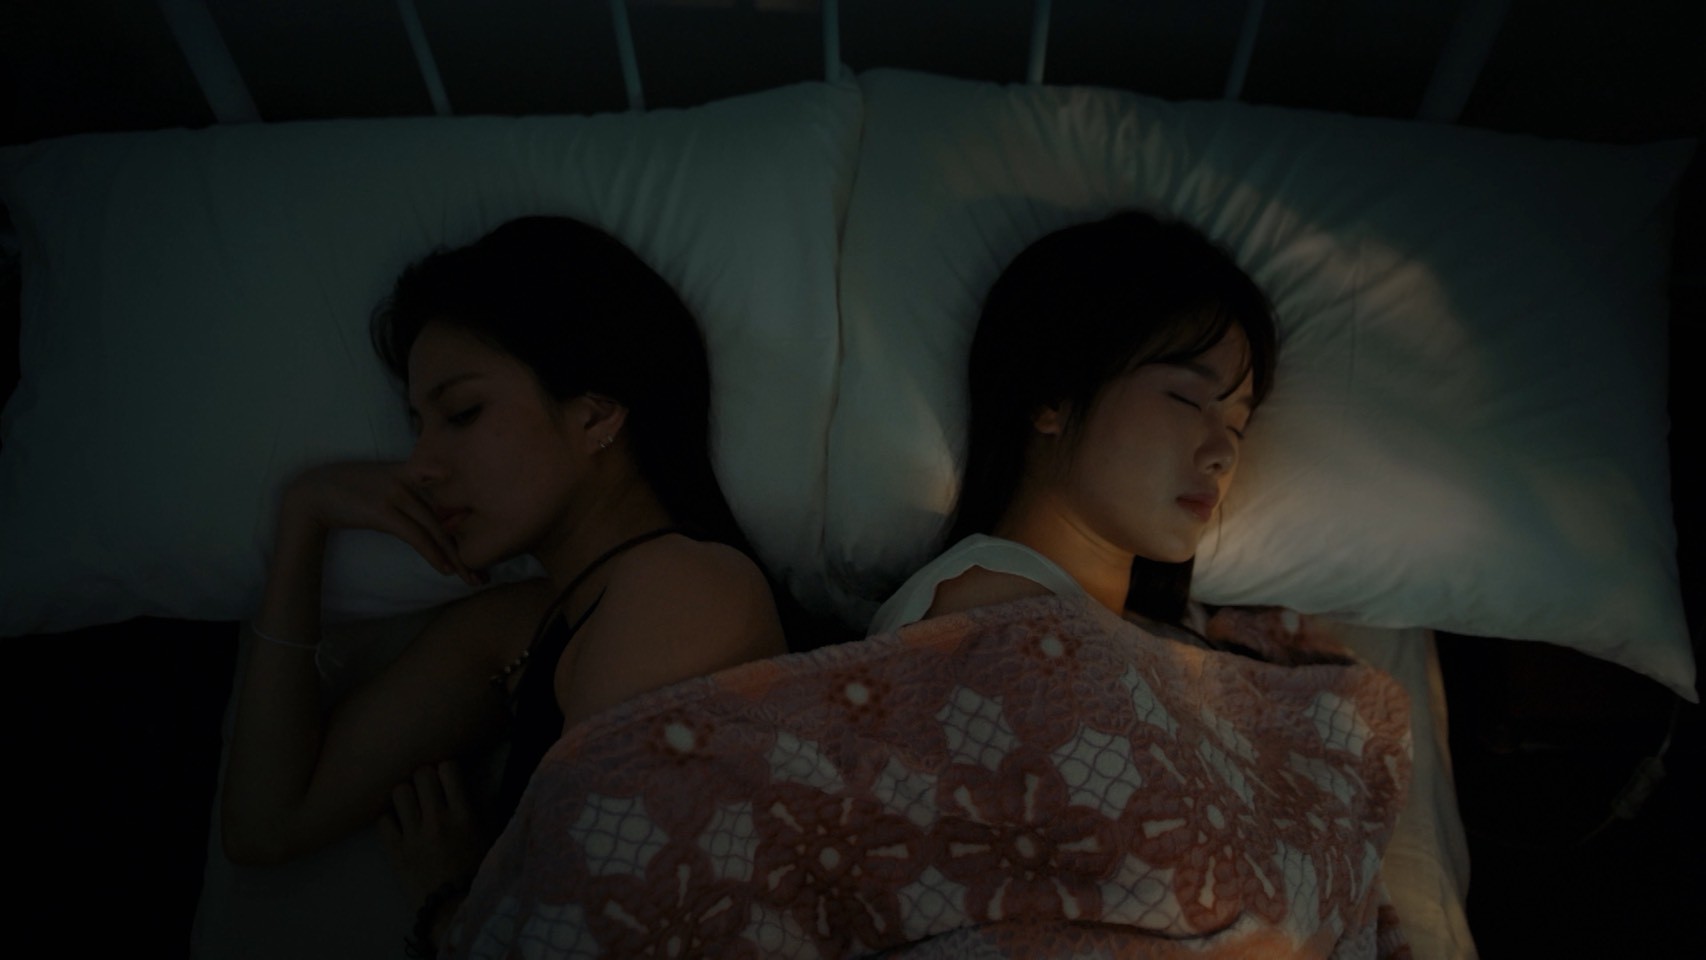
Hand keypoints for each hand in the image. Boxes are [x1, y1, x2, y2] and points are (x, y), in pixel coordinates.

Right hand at [283, 462, 482, 585]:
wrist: (312, 493)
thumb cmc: (347, 489)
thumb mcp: (382, 481)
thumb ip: (408, 489)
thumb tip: (428, 514)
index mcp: (409, 471)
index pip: (447, 493)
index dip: (466, 517)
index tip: (481, 541)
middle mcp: (408, 479)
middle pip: (444, 518)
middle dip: (463, 548)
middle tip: (481, 572)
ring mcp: (396, 493)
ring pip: (434, 529)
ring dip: (452, 557)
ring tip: (468, 577)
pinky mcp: (383, 511)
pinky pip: (415, 535)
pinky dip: (431, 553)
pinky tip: (444, 568)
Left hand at [379, 761, 489, 910]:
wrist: (454, 909)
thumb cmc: (477, 870)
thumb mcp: (490, 836)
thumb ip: (482, 806)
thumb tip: (472, 780)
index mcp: (464, 815)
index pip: (447, 768)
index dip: (446, 769)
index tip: (446, 777)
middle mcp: (437, 820)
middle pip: (421, 774)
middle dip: (424, 777)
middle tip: (426, 789)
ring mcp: (414, 836)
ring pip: (399, 792)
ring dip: (406, 795)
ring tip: (411, 805)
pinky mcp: (395, 851)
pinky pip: (383, 820)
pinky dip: (390, 819)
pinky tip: (399, 825)